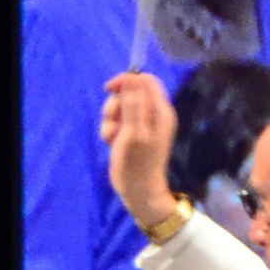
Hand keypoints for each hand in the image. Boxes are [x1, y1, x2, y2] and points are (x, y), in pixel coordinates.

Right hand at [101, 70, 178, 228]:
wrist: (138, 191)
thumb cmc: (138, 164)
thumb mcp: (134, 132)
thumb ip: (133, 103)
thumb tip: (132, 77)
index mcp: (160, 110)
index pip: (145, 80)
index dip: (127, 81)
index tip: (110, 90)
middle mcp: (152, 114)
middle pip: (129, 92)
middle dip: (115, 105)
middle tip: (115, 123)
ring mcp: (141, 124)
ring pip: (119, 107)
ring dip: (110, 120)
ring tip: (113, 138)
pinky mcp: (130, 133)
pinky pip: (116, 122)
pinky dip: (110, 130)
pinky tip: (112, 144)